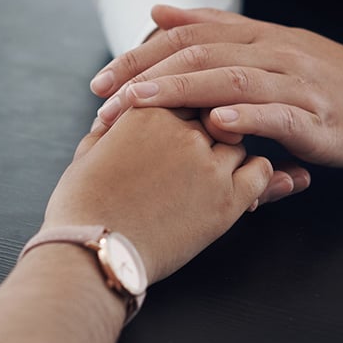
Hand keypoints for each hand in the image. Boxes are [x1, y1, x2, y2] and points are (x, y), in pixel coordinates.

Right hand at [45, 107, 272, 282]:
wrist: (93, 252)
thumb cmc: (82, 207)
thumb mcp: (88, 152)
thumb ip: (111, 128)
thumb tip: (113, 120)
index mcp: (148, 110)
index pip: (187, 90)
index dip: (189, 109)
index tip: (188, 123)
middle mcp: (183, 130)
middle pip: (217, 111)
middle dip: (210, 127)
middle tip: (204, 146)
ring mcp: (208, 163)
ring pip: (239, 139)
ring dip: (230, 151)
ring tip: (215, 172)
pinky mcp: (227, 198)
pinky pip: (260, 171)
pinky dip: (257, 174)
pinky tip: (243, 185)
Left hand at [89, 5, 342, 168]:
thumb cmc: (329, 81)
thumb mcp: (273, 46)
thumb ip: (218, 28)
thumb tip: (160, 11)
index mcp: (260, 36)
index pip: (190, 35)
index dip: (141, 54)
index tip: (101, 80)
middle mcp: (276, 52)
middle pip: (201, 53)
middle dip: (146, 76)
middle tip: (105, 101)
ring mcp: (299, 84)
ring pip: (233, 79)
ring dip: (181, 91)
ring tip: (141, 104)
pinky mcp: (320, 119)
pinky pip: (279, 114)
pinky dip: (246, 116)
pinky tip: (216, 124)